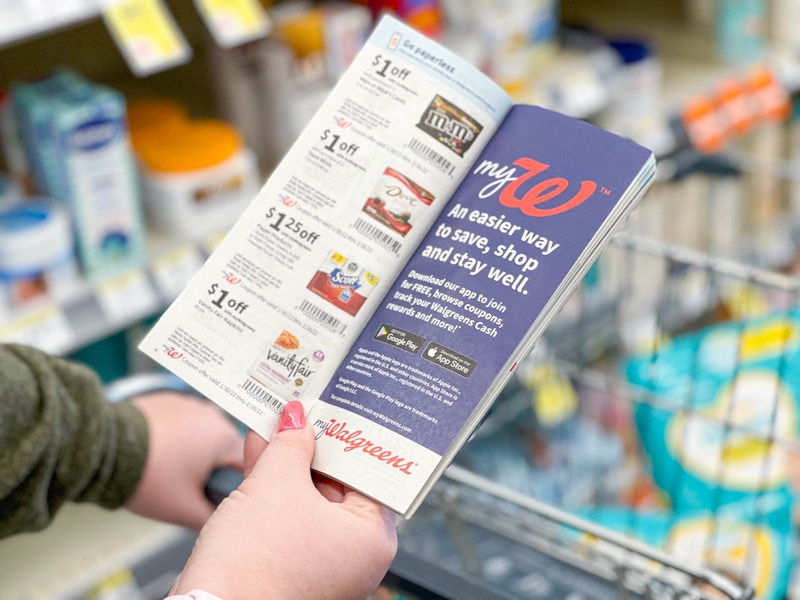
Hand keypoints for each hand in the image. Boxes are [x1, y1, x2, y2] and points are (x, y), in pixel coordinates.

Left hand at [125, 391, 243, 529]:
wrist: (104, 449)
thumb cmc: (146, 476)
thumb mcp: (184, 509)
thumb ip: (213, 517)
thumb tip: (223, 520)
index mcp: (224, 438)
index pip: (247, 465)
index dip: (233, 485)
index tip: (214, 495)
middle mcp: (213, 415)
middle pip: (225, 449)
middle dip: (211, 468)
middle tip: (187, 487)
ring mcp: (191, 404)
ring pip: (204, 435)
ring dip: (194, 452)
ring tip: (169, 470)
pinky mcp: (170, 400)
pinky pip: (184, 422)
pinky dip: (176, 437)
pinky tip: (158, 453)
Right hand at [171, 401, 397, 599]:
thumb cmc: (256, 565)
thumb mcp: (276, 483)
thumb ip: (290, 444)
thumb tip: (297, 420)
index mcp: (372, 537)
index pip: (367, 473)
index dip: (344, 437)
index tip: (330, 411)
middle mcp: (355, 557)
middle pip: (336, 485)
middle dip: (310, 447)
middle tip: (298, 414)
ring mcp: (323, 566)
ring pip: (309, 501)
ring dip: (287, 465)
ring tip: (271, 427)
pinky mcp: (292, 571)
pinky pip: (290, 521)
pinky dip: (275, 492)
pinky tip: (257, 458)